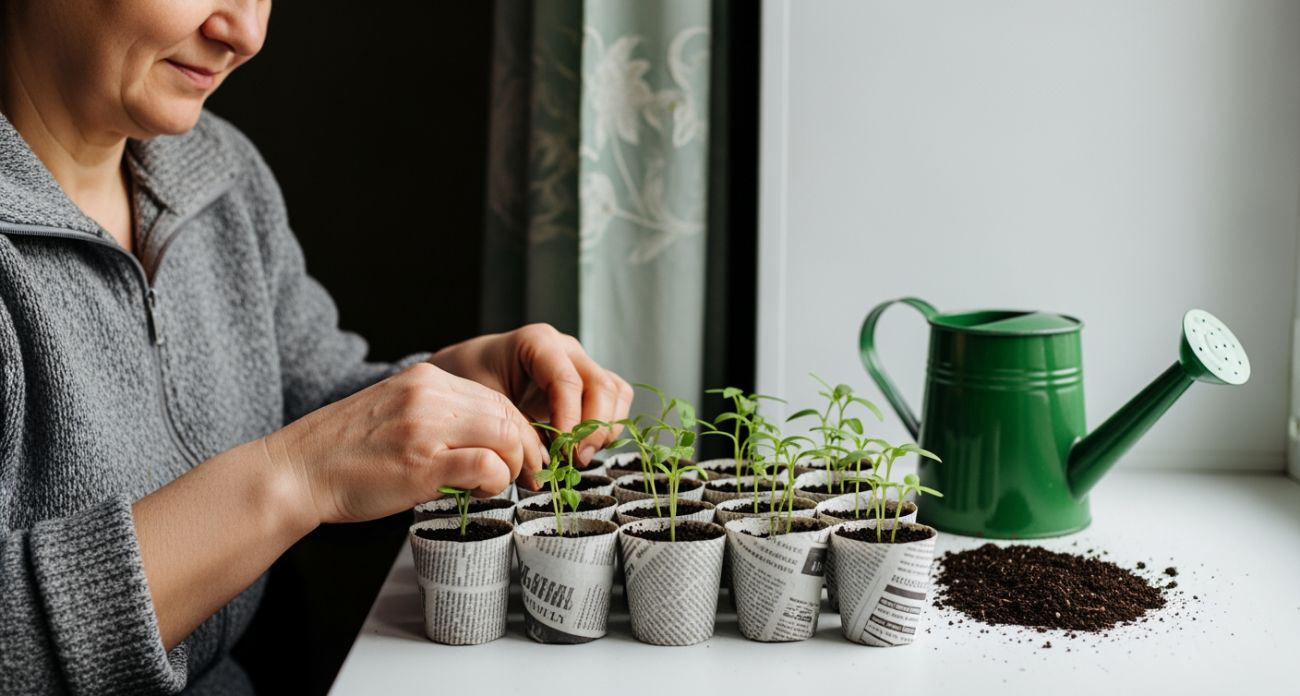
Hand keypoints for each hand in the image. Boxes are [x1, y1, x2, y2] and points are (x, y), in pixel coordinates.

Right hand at [269, 362, 543, 524]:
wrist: (296, 472)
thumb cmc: (343, 453)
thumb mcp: (396, 413)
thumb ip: (438, 418)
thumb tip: (484, 440)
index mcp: (425, 379)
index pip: (495, 397)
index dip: (519, 429)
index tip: (522, 453)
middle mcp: (428, 395)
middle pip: (508, 413)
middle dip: (526, 447)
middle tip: (525, 474)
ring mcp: (425, 428)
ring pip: (505, 434)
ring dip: (513, 464)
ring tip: (496, 483)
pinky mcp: (421, 464)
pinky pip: (485, 465)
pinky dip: (494, 480)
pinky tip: (480, 491)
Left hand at [428, 324, 633, 469]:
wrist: (469, 369)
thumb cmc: (473, 380)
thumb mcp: (485, 402)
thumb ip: (515, 431)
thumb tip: (542, 470)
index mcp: (537, 342)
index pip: (567, 380)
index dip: (570, 419)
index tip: (562, 452)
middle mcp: (566, 349)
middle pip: (601, 385)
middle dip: (593, 428)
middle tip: (575, 460)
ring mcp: (581, 363)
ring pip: (615, 392)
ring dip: (606, 429)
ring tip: (580, 456)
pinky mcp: (588, 382)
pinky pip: (615, 400)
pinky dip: (608, 426)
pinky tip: (585, 446)